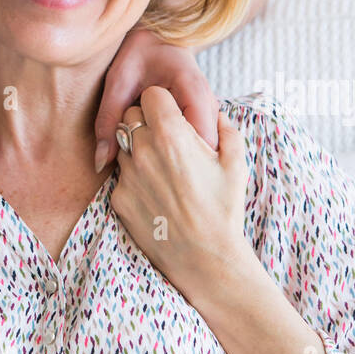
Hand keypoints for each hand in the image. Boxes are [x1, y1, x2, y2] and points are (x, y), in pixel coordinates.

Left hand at [94, 29, 220, 170]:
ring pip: (204, 150)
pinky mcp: (205, 119)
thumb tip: (101, 161)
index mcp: (194, 90)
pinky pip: (198, 145)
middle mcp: (210, 104)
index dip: (181, 160)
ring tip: (155, 164)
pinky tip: (160, 155)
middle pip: (205, 150)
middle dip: (181, 165)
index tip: (153, 168)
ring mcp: (211, 113)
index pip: (200, 137)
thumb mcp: (118, 81)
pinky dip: (181, 154)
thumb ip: (109, 119)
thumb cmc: (137, 53)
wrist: (157, 37)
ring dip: (181, 161)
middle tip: (149, 169)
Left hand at [109, 86, 248, 300]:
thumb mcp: (236, 161)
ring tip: (163, 169)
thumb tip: (216, 112)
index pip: (152, 95)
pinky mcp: (118, 198)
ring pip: (123, 145)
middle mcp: (142, 150)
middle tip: (166, 139)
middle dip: (146, 121)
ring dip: (138, 149)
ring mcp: (127, 175)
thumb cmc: (224, 208)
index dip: (164, 102)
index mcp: (171, 134)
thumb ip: (225, 127)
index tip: (173, 115)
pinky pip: (122, 176)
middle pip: (131, 115)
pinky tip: (156, 193)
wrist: (205, 259)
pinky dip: (135, 178)